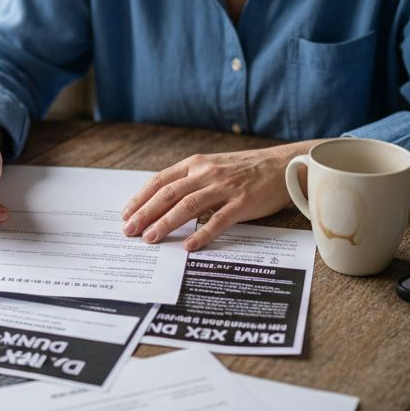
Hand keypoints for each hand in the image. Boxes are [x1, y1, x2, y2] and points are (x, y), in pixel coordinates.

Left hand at [120, 140, 327, 250]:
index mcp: (196, 163)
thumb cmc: (246, 170)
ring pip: (188, 205)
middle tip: (129, 231)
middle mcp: (207, 172)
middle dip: (145, 213)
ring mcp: (225, 187)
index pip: (161, 181)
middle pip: (168, 194)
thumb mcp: (214, 167)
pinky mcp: (243, 202)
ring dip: (166, 222)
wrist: (284, 165)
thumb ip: (191, 181)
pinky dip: (202, 234)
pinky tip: (189, 246)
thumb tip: (164, 203)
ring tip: (150, 238)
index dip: (140, 198)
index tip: (126, 214)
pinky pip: (218, 220)